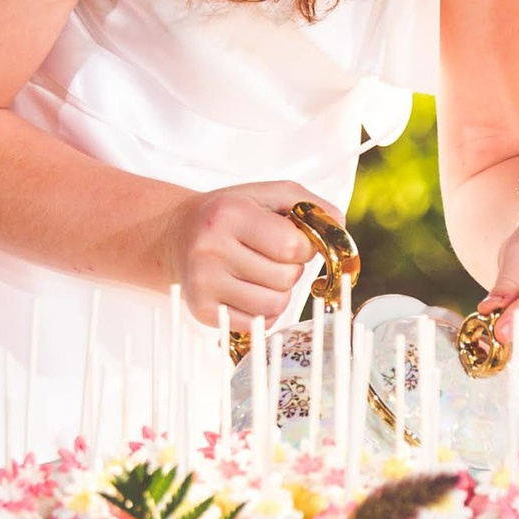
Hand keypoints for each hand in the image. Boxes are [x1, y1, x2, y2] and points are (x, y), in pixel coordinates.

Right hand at [165, 183, 333, 327]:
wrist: (178, 233)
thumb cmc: (231, 213)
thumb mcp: (268, 195)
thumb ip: (310, 205)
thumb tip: (340, 227)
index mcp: (230, 214)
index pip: (293, 246)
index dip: (303, 247)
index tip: (290, 240)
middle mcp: (211, 249)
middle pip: (286, 278)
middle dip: (290, 269)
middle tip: (271, 256)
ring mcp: (203, 283)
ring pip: (275, 304)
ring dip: (280, 292)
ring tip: (261, 274)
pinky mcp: (201, 310)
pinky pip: (258, 323)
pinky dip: (264, 310)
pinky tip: (249, 290)